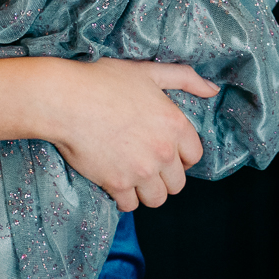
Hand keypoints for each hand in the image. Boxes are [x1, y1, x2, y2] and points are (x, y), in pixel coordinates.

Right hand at [48, 57, 216, 210]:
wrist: (65, 99)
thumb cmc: (103, 81)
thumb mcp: (148, 72)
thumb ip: (185, 79)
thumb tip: (213, 89)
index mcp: (174, 124)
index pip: (194, 156)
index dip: (180, 155)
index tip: (164, 150)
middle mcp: (163, 151)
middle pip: (177, 183)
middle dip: (163, 176)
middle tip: (145, 163)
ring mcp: (141, 170)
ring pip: (157, 199)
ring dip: (146, 191)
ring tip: (131, 175)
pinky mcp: (118, 184)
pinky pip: (130, 205)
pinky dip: (123, 198)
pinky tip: (115, 181)